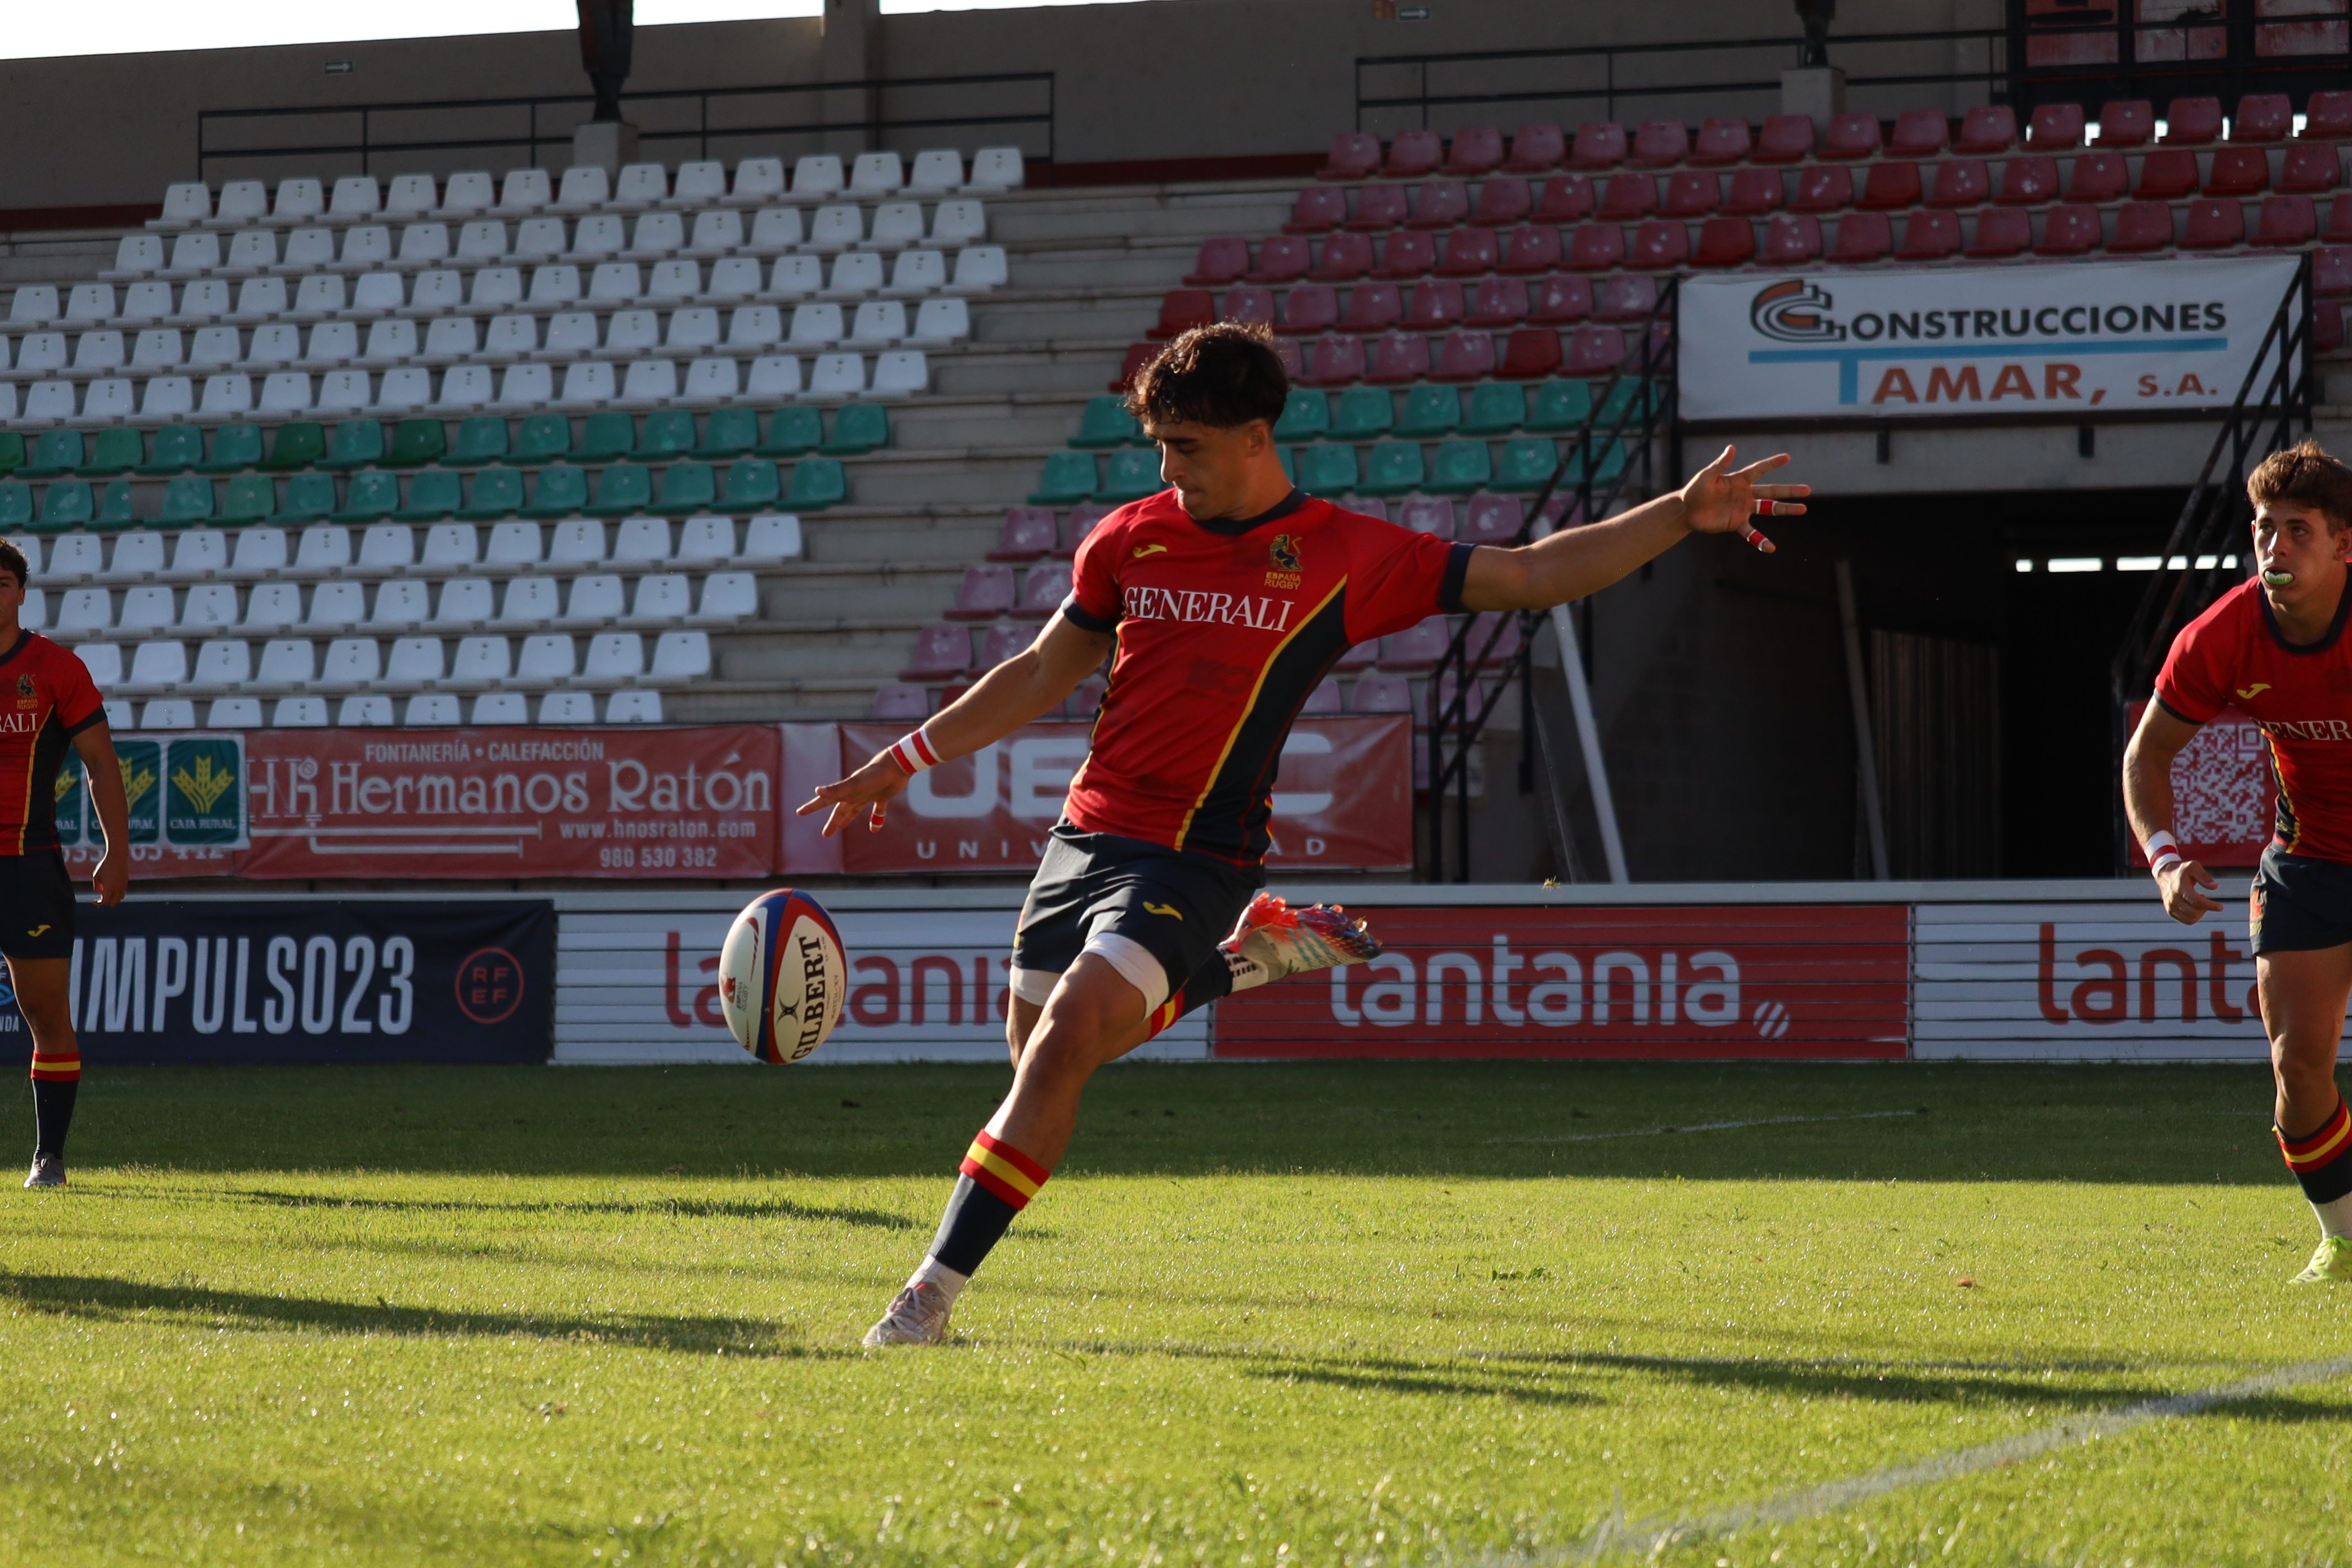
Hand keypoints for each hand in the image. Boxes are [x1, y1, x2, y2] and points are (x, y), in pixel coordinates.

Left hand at [91, 848, 126, 906]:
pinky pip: (122, 893)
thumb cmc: (105, 865)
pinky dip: (116, 895)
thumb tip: (100, 892)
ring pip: (119, 899)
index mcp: (109, 888)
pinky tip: (111, 888)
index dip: (98, 904)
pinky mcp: (126, 883)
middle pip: (113, 904)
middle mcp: (118, 889)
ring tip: (106, 893)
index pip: (105, 902)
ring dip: (112, 899)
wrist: (118, 857)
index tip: (93, 901)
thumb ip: (97, 886)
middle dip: (105, 903)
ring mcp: (123, 886)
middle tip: (100, 899)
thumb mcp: (96, 876)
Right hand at [795, 751, 911, 835]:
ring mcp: (868, 795)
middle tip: (825, 834)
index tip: (799, 812)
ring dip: (847, 819)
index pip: (825, 801)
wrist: (898, 765)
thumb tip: (817, 791)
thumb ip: (837, 789)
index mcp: (846, 791)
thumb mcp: (854, 784)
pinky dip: (876, 819)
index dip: (812, 807)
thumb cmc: (875, 774)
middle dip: (832, 821)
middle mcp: (855, 793)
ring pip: (855, 810)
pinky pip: (878, 811)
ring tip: (841, 828)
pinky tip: (874, 830)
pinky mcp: (882, 796)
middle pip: (840, 810)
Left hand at [1677, 445, 1808, 552]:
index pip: (1759, 470)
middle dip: (1789, 490)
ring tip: (1803, 509)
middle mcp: (1745, 494)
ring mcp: (1743, 509)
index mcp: (1739, 480)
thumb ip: (1720, 464)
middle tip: (1807, 490)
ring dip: (1785, 510)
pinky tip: (1771, 548)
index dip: (1772, 464)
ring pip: (1769, 509)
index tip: (1787, 457)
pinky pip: (1752, 533)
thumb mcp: (1707, 476)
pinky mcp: (1737, 523)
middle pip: (1772, 491)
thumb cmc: (1696, 490)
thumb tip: (1731, 448)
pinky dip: (1761, 541)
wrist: (1687, 511)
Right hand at [2156, 858, 2222, 922]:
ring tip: (2199, 901)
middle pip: (2194, 912)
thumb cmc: (2182, 870)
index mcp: (2179, 887)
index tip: (2220, 907)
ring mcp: (2170, 906)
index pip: (2196, 901)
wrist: (2164, 874)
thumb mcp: (2194, 867)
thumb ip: (2204, 877)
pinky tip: (2194, 906)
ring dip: (2200, 913)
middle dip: (2205, 908)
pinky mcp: (2170, 911)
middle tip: (2205, 897)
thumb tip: (2215, 887)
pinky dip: (2194, 916)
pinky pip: (2186, 920)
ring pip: (2191, 919)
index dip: (2210, 906)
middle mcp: (2173, 898)